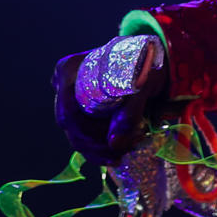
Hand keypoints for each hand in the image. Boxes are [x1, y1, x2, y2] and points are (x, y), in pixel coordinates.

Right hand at [52, 36, 169, 165]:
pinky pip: (81, 135)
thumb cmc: (148, 64)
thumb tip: (115, 144)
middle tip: (121, 152)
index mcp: (71, 69)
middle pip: (71, 125)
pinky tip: (113, 157)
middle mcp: (64, 83)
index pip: (68, 110)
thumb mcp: (143, 83)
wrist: (152, 59)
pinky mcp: (80, 109)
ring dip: (97, 150)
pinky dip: (97, 149)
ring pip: (75, 133)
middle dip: (95, 144)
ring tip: (123, 153)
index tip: (111, 143)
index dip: (86, 132)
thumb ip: (130, 112)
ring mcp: (70, 97)